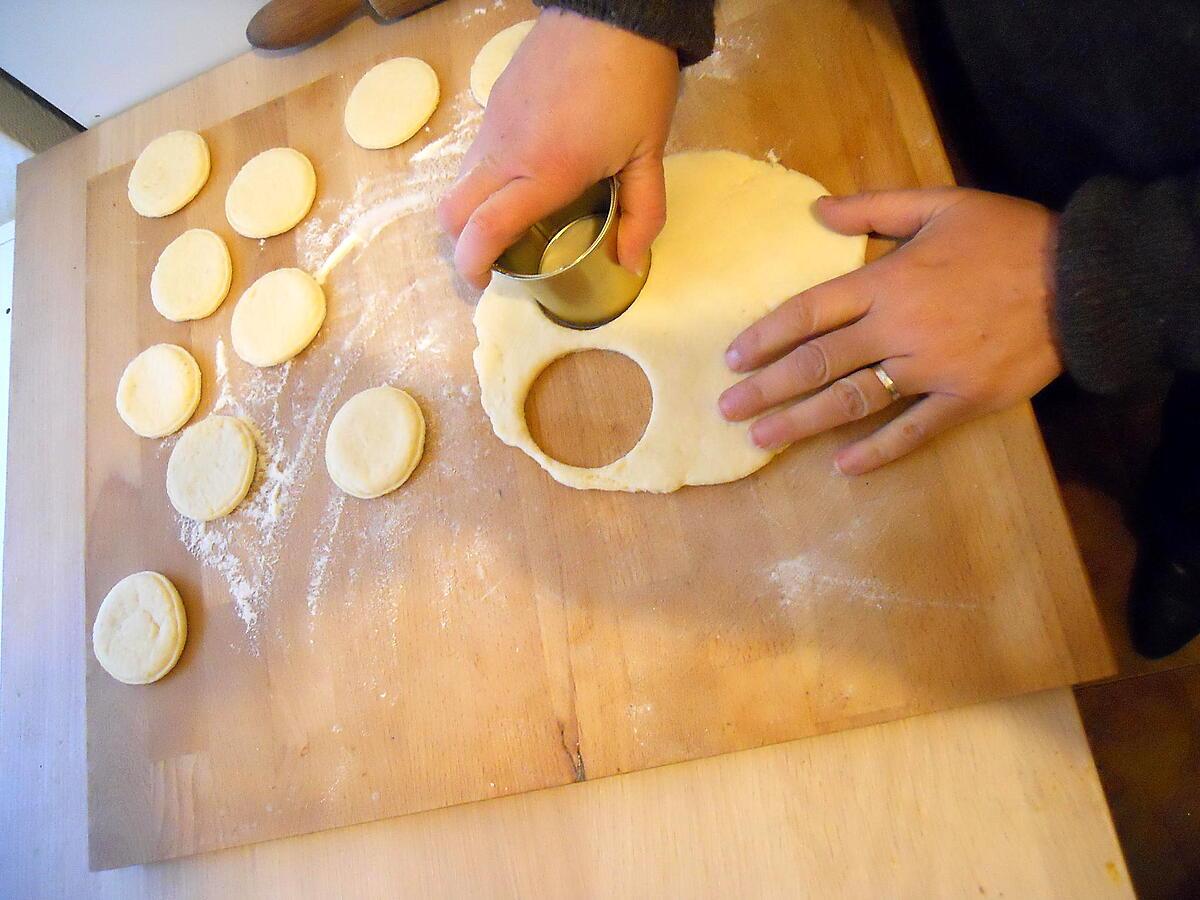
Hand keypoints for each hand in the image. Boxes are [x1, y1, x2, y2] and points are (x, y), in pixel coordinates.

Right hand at [438, 9, 678, 287]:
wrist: (614, 11)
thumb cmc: (636, 84)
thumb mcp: (649, 155)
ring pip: (459, 181)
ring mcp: (493, 124)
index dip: (472, 265)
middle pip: (451, 212)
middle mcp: (506, 152)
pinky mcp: (494, 103)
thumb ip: (641, 214)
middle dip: (460, 245)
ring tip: (509, 222)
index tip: (485, 282)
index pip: (484, 229)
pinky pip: (474, 153)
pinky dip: (483, 179)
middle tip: (490, 260)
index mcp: (544, 172)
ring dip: (471, 211)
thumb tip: (630, 261)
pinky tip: (520, 177)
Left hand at [718, 188, 1062, 474]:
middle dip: (768, 386)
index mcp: (888, 281)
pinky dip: (879, 450)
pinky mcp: (964, 399)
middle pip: (820, 362)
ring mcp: (931, 369)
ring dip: (804, 422)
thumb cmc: (1008, 235)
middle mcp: (899, 328)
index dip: (766, 336)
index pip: (810, 312)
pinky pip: (914, 430)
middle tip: (728, 408)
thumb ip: (874, 208)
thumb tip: (816, 212)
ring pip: (854, 400)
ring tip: (762, 439)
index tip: (733, 358)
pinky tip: (845, 466)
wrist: (1084, 278)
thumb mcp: (941, 202)